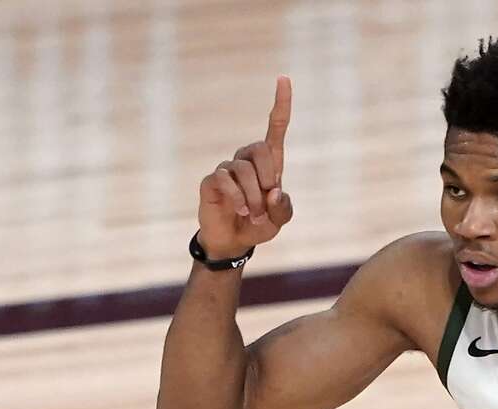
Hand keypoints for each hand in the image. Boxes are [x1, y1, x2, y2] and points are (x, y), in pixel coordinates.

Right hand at [197, 75, 294, 260]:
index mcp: (269, 162)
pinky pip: (225, 180)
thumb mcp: (279, 219)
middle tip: (267, 203)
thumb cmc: (259, 224)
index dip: (281, 103)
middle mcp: (247, 159)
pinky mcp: (213, 180)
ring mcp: (228, 168)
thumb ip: (283, 207)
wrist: (234, 241)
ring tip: (253, 215)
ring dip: (254, 198)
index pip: (276, 126)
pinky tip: (240, 210)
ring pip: (244, 171)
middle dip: (268, 178)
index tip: (284, 78)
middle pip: (260, 149)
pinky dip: (237, 198)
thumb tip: (274, 192)